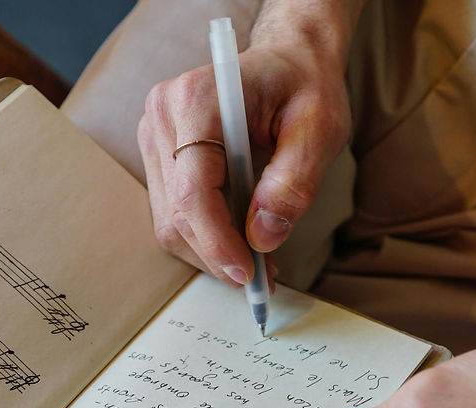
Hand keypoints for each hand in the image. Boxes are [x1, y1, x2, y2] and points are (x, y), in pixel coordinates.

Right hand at [137, 38, 350, 286]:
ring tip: (257, 263)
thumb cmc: (304, 86)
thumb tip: (263, 238)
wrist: (289, 60)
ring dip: (211, 252)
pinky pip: (175, 212)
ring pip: (170, 221)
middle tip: (262, 280)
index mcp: (197, 100)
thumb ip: (293, 183)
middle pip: (177, 213)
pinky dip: (206, 237)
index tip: (249, 274)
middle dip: (217, 255)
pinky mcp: (161, 156)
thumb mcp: (320, 129)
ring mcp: (155, 136)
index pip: (193, 190)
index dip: (217, 241)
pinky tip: (240, 241)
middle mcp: (162, 115)